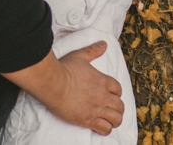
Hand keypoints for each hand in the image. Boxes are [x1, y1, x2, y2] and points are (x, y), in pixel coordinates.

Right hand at [3, 42, 123, 135]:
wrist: (53, 83)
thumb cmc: (64, 69)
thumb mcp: (79, 56)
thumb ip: (93, 50)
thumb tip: (103, 44)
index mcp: (102, 81)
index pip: (118, 89)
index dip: (116, 93)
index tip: (111, 94)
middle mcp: (102, 96)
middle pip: (120, 106)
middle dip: (117, 108)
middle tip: (111, 108)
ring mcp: (96, 109)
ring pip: (116, 119)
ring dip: (114, 120)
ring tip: (109, 120)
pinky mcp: (88, 120)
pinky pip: (104, 128)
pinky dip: (105, 129)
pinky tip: (100, 127)